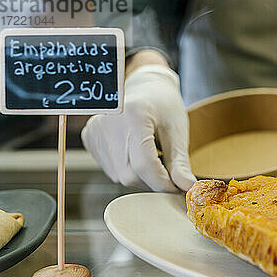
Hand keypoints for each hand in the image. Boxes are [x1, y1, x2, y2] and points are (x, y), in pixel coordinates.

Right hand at [81, 64, 195, 191]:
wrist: (146, 89)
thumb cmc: (164, 107)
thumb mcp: (177, 132)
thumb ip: (180, 162)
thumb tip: (187, 187)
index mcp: (134, 115)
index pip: (145, 165)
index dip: (163, 183)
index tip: (177, 188)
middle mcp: (108, 123)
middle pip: (131, 174)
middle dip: (153, 180)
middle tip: (167, 168)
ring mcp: (95, 132)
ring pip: (121, 176)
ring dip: (141, 176)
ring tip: (152, 155)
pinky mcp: (89, 139)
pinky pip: (112, 170)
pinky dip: (128, 169)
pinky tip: (136, 152)